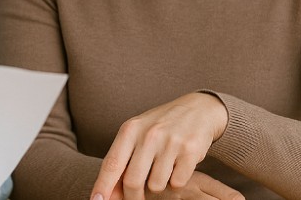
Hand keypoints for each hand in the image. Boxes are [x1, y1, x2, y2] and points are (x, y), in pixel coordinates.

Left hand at [90, 93, 228, 199]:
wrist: (198, 109)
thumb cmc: (161, 125)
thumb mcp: (137, 134)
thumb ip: (122, 160)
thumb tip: (108, 194)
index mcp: (130, 129)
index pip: (112, 163)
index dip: (103, 185)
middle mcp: (149, 135)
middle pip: (132, 181)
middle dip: (132, 197)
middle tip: (136, 198)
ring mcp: (170, 142)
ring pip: (156, 186)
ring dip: (158, 186)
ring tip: (163, 169)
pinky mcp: (190, 151)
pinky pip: (177, 183)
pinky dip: (176, 181)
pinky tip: (178, 166)